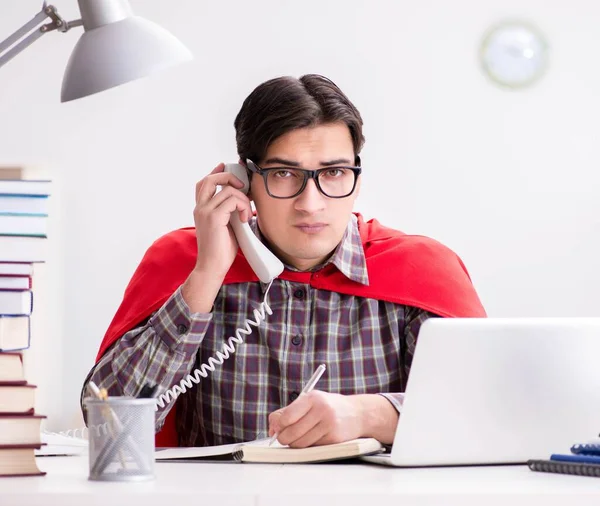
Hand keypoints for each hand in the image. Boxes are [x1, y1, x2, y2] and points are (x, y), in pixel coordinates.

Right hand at [192, 163, 251, 278]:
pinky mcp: (213, 217)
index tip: (226, 167)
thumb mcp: (226, 226)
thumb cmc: (221, 250)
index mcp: (201, 209)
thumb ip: (229, 211)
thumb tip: (242, 199)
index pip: (203, 183)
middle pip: (211, 179)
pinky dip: (243, 206)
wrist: (212, 267)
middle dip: (229, 177)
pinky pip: (232, 200)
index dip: (216, 172)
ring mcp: (205, 211)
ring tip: (247, 214)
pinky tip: (245, 219)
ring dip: (243, 199)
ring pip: (227, 189)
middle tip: (242, 187)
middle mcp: (200, 208)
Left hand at [267, 391, 363, 447]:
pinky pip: (312, 448)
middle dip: (283, 438)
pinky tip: (313, 437)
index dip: (278, 425)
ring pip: (300, 443)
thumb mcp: (310, 401)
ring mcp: (329, 424)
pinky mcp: (334, 438)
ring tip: (299, 437)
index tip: (278, 428)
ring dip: (295, 444)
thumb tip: (272, 429)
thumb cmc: (328, 407)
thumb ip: (289, 412)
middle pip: (291, 432)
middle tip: (284, 437)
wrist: (357, 413)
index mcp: (312, 398)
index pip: (287, 416)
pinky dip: (308, 446)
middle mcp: (321, 409)